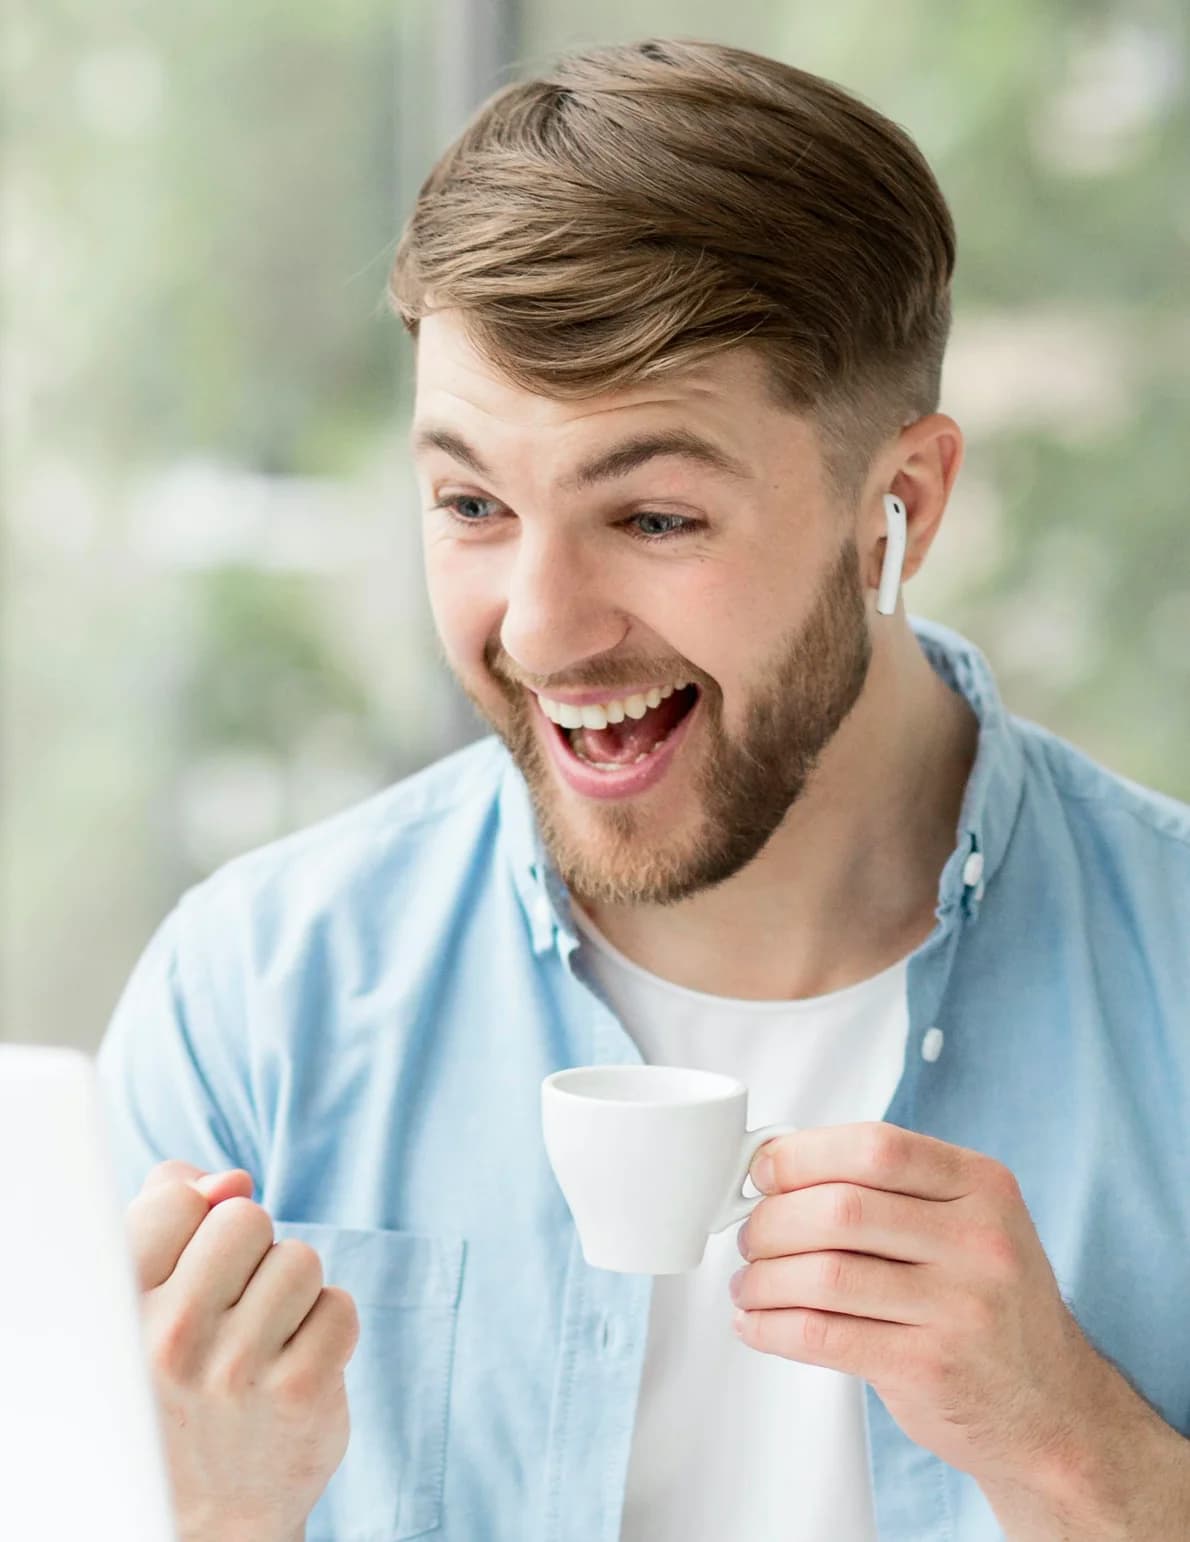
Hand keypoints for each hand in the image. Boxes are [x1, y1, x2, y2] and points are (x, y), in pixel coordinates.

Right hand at [126, 1160, 359, 1541]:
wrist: (202, 1516)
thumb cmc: (172, 1385)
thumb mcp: (140, 1307)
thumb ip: (169, 1220)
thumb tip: (231, 1179)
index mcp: (117, 1311)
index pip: (177, 1200)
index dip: (197, 1222)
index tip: (187, 1270)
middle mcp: (167, 1340)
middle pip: (246, 1219)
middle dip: (250, 1253)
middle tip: (230, 1311)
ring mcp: (235, 1371)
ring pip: (299, 1260)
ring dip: (292, 1293)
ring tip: (260, 1343)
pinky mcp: (300, 1394)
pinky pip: (340, 1306)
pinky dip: (327, 1328)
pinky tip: (294, 1365)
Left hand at [729, 1123, 1115, 1500]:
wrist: (1054, 1410)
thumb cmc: (990, 1304)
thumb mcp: (972, 1223)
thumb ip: (894, 1190)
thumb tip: (782, 1165)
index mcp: (983, 1186)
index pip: (876, 1147)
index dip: (803, 1155)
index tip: (764, 1171)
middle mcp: (979, 1242)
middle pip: (841, 1209)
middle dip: (772, 1221)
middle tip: (750, 1237)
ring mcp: (959, 1309)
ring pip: (824, 1275)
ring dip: (764, 1279)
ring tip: (749, 1285)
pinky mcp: (930, 1369)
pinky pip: (824, 1337)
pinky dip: (773, 1328)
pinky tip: (757, 1325)